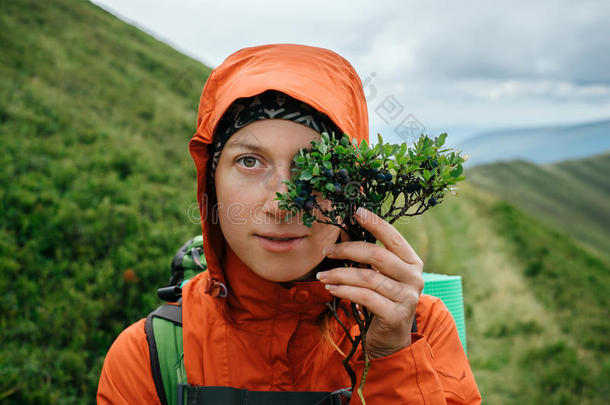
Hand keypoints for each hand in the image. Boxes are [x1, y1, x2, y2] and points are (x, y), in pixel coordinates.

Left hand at [316, 207, 423, 357]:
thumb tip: (344, 229)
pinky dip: (345, 291)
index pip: (393, 237)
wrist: (390, 337)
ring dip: (340, 274)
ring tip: (322, 276)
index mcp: (412, 261)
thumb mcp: (379, 274)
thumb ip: (367, 255)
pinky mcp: (395, 315)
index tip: (356, 212)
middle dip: (348, 250)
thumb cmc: (381, 299)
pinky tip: (331, 289)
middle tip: (327, 251)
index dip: (375, 223)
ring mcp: (407, 297)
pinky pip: (365, 297)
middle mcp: (414, 277)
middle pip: (377, 255)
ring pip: (368, 277)